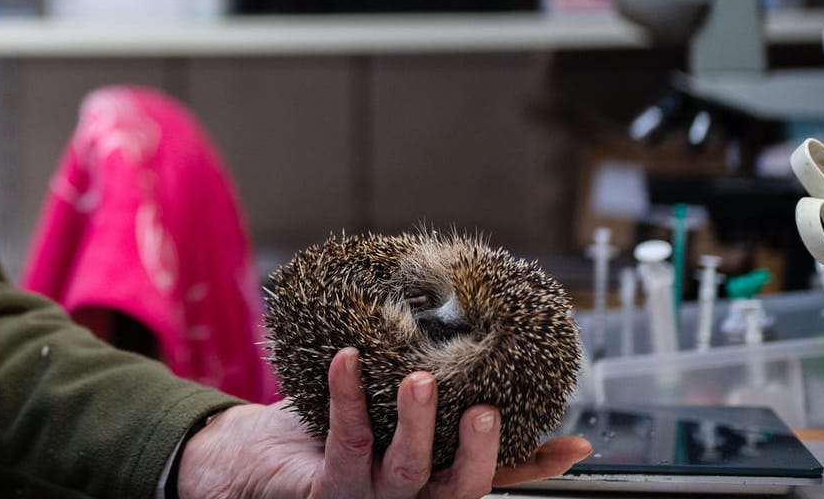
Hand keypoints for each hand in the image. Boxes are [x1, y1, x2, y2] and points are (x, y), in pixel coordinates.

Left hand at [177, 348, 591, 497]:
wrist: (246, 457)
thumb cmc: (317, 428)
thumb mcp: (379, 406)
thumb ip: (420, 388)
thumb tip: (456, 340)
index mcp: (429, 478)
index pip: (494, 477)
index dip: (536, 465)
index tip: (577, 446)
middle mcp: (407, 497)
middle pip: (460, 491)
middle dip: (480, 453)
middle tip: (485, 409)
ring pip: (406, 472)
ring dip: (417, 424)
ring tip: (420, 380)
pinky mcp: (325, 489)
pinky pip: (345, 440)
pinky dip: (348, 395)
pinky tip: (348, 358)